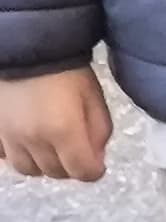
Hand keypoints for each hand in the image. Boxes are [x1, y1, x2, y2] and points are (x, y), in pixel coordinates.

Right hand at [0, 66, 109, 181]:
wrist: (26, 48)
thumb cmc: (66, 70)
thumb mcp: (94, 99)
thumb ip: (99, 132)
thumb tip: (96, 157)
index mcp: (64, 132)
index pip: (83, 172)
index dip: (93, 170)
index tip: (96, 162)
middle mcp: (33, 139)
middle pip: (55, 173)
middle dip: (69, 166)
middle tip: (74, 151)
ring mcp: (7, 135)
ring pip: (27, 169)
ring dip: (42, 163)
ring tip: (49, 147)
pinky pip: (3, 155)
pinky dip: (17, 153)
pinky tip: (25, 140)